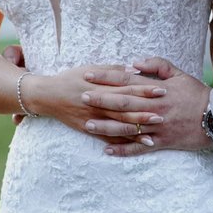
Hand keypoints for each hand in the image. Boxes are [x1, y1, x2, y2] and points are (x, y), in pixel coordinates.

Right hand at [0, 46, 166, 143]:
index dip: (145, 89)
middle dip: (146, 111)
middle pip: (126, 108)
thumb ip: (114, 70)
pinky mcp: (89, 129)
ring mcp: (94, 118)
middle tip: (165, 113)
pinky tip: (136, 144)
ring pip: (119, 125)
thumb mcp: (92, 68)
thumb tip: (135, 69)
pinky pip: (108, 137)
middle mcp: (99, 103)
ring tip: (155, 131)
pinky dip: (123, 141)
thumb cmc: (72, 78)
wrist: (48, 95)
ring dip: (138, 128)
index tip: (162, 89)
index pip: (128, 87)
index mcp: (102, 86)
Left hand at [82, 57, 211, 156]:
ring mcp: (156, 126)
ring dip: (106, 126)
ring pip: (126, 127)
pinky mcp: (161, 142)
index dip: (106, 78)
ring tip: (88, 125)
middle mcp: (153, 108)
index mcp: (156, 90)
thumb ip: (157, 65)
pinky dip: (123, 150)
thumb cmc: (197, 94)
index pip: (125, 81)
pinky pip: (139, 147)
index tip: (89, 75)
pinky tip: (107, 150)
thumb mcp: (179, 74)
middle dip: (100, 99)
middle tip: (82, 97)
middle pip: (122, 102)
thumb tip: (134, 63)